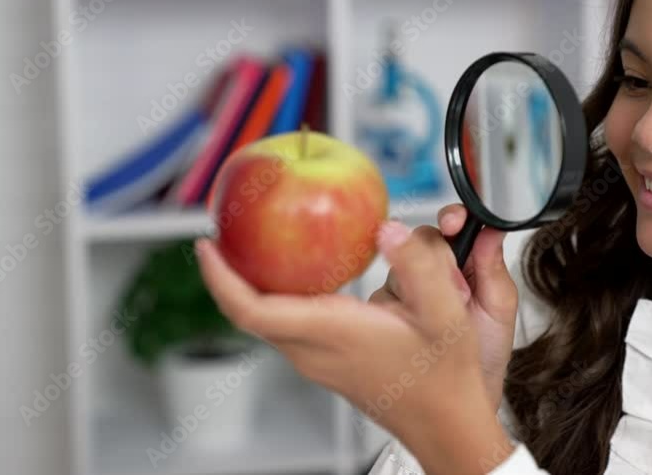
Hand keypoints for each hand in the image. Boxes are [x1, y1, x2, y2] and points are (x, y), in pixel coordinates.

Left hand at [194, 221, 513, 471]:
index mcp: (332, 333)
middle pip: (250, 311)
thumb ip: (418, 266)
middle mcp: (314, 350)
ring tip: (257, 246)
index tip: (206, 245)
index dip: (220, 277)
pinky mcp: (328, 361)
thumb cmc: (443, 377)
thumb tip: (389, 230)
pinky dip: (281, 295)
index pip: (252, 310)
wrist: (446, 422)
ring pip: (269, 318)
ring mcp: (317, 360)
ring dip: (255, 283)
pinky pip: (289, 324)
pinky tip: (304, 272)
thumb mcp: (445, 314)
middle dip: (230, 271)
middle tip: (227, 233)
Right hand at [368, 204, 518, 413]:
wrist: (458, 408)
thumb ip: (493, 268)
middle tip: (461, 294)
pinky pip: (377, 298)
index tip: (454, 222)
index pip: (451, 228)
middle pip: (420, 241)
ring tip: (441, 324)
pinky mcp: (379, 315)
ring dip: (419, 291)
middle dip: (440, 262)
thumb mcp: (498, 312)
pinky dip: (395, 310)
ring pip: (397, 268)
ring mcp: (403, 295)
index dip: (451, 219)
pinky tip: (409, 327)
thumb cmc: (482, 360)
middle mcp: (432, 276)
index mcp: (465, 266)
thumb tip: (491, 228)